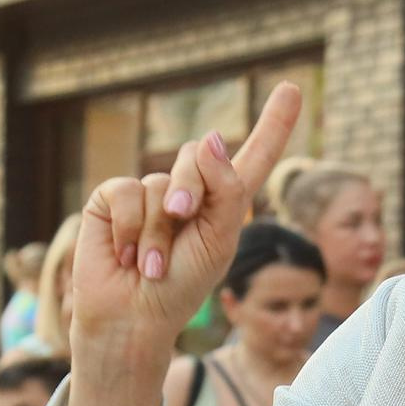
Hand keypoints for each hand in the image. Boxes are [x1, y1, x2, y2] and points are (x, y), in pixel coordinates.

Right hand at [74, 80, 303, 365]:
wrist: (134, 316)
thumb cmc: (181, 286)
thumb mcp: (218, 240)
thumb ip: (225, 189)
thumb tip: (210, 137)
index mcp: (225, 202)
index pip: (254, 156)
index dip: (273, 123)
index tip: (292, 89)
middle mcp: (188, 190)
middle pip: (201, 155)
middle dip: (193, 188)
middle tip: (182, 221)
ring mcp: (150, 192)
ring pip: (162, 180)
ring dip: (159, 230)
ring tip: (152, 263)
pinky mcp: (112, 198)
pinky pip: (126, 191)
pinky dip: (130, 226)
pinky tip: (125, 254)